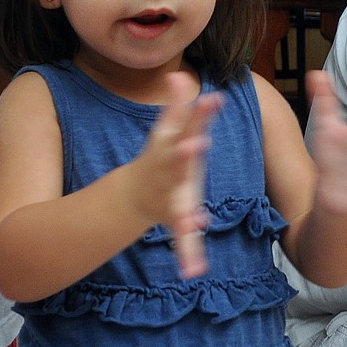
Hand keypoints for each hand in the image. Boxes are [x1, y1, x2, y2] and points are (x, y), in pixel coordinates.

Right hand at [129, 73, 221, 278]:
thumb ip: (176, 106)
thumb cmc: (157, 159)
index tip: (213, 99)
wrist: (133, 194)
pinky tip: (194, 270)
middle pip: (177, 162)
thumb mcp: (164, 132)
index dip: (198, 113)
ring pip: (177, 205)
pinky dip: (187, 254)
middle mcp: (167, 172)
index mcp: (169, 149)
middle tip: (197, 144)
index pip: (186, 126)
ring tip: (196, 221)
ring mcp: (169, 197)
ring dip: (186, 214)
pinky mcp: (174, 219)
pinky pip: (182, 239)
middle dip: (185, 155)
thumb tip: (179, 76)